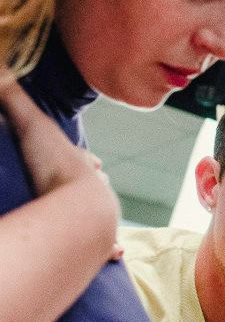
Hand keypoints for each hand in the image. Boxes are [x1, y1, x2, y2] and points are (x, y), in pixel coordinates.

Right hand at [0, 67, 118, 254]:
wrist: (81, 208)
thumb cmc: (58, 167)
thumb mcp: (32, 128)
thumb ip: (14, 100)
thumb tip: (3, 67)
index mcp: (80, 165)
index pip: (83, 160)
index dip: (84, 159)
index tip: (90, 159)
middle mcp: (95, 190)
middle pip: (95, 187)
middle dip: (93, 187)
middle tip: (87, 188)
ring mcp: (99, 216)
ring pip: (104, 214)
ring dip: (101, 214)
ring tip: (97, 219)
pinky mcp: (98, 242)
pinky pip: (106, 245)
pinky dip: (110, 248)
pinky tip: (116, 254)